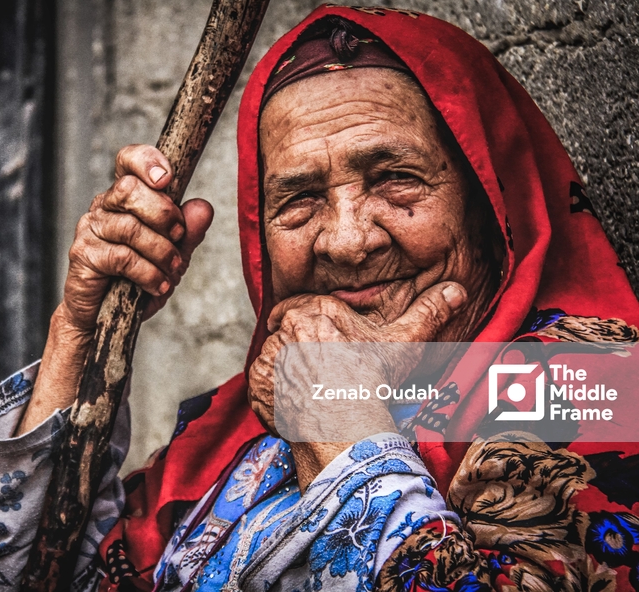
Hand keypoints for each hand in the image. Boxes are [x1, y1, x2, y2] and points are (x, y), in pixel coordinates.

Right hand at [62, 144, 213, 331]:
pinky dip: (149, 273)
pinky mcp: (83, 255)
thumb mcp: (173, 256)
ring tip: (172, 270)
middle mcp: (103, 207)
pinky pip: (122, 257)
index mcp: (124, 198)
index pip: (127, 160)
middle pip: (128, 189)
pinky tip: (158, 285)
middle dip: (163, 213)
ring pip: (130, 227)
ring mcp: (90, 230)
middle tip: (178, 236)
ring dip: (161, 251)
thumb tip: (203, 207)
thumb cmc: (137, 282)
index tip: (168, 179)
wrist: (106, 320)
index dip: (146, 161)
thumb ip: (188, 233)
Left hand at [247, 282, 465, 489]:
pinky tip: (298, 407)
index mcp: (312, 309)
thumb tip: (457, 290)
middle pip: (285, 336)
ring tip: (312, 393)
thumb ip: (429, 311)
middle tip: (320, 372)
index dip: (309, 326)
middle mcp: (283, 329)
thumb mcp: (404, 341)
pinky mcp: (256, 387)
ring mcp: (266, 358)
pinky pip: (261, 388)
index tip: (321, 343)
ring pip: (273, 361)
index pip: (299, 309)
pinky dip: (274, 397)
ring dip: (286, 374)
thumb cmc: (372, 379)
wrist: (343, 422)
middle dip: (298, 351)